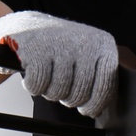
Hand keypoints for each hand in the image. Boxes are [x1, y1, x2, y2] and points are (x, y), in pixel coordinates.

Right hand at [0, 11, 118, 117]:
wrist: (30, 25)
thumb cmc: (62, 46)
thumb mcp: (87, 56)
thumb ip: (97, 79)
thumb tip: (98, 109)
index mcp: (103, 44)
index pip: (106, 85)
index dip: (96, 103)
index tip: (87, 109)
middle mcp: (85, 42)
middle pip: (80, 94)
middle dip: (69, 100)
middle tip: (63, 90)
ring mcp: (61, 44)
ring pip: (58, 91)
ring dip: (50, 93)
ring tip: (48, 80)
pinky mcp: (37, 49)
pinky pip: (38, 84)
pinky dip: (33, 86)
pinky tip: (33, 76)